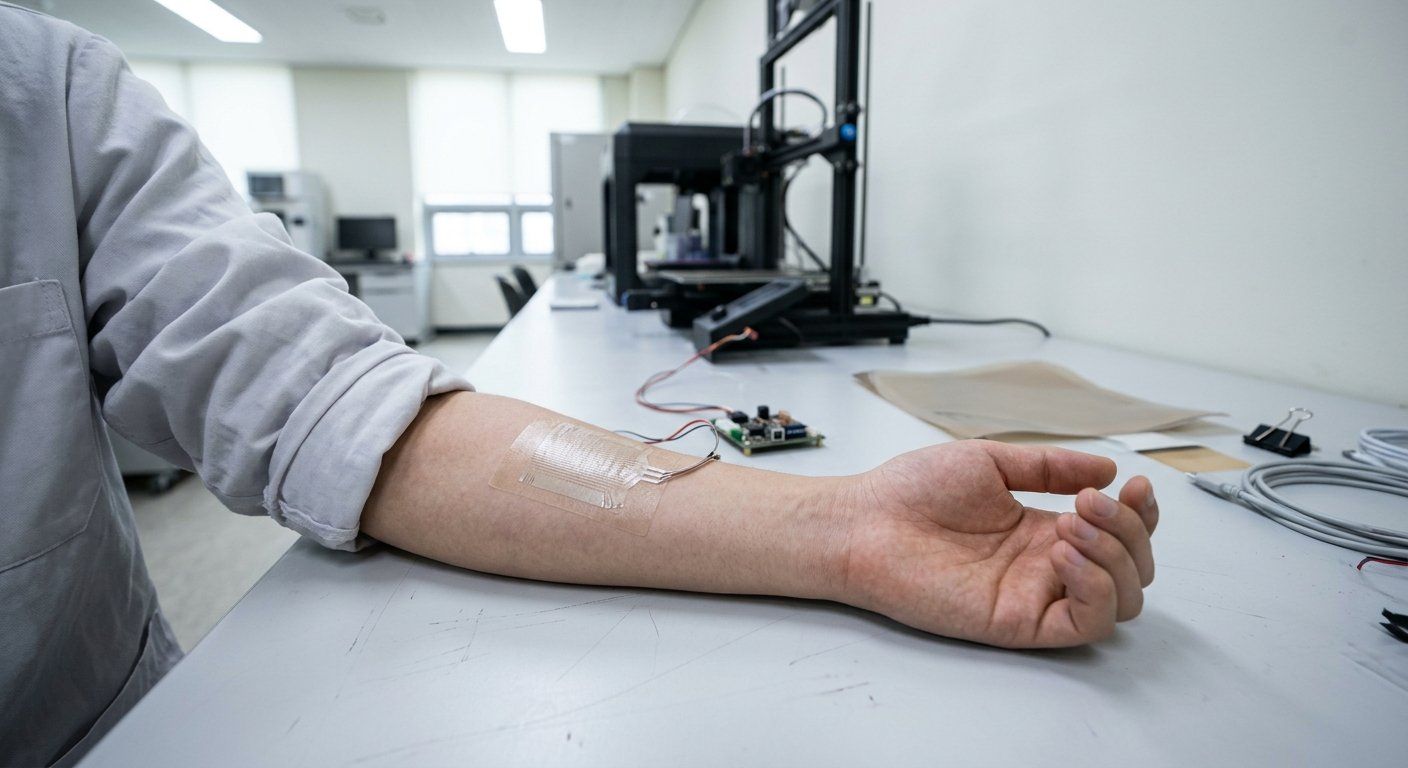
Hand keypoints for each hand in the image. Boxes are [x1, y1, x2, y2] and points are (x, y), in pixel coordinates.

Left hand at [833, 440, 1157, 647]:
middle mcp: (1045, 567)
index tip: (1135, 483)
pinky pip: (1083, 622)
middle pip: (1132, 570)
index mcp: (1041, 530)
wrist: (864, 520)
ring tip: (1071, 523)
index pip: (1117, 534)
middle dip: (1130, 532)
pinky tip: (1061, 552)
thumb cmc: (911, 490)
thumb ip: (1050, 467)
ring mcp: (1034, 595)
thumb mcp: (991, 461)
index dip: (1141, 514)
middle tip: (1087, 503)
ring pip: (1121, 601)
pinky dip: (1092, 587)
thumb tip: (1106, 471)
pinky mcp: (1017, 622)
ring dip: (1116, 558)